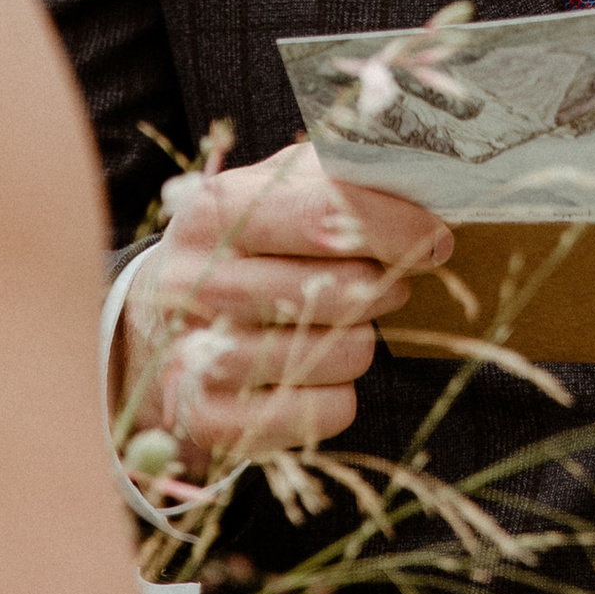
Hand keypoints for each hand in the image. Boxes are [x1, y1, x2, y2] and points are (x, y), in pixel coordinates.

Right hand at [116, 142, 449, 458]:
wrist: (160, 320)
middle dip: (384, 286)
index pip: (327, 214)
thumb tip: (419, 176)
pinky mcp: (211, 420)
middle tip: (381, 282)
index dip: (399, 226)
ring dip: (360, 340)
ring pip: (344, 354)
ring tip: (334, 324)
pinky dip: (339, 394)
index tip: (434, 236)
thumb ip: (338, 173)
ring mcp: (196, 357)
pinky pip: (327, 412)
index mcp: (215, 210)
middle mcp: (195, 283)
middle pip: (345, 291)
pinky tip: (313, 372)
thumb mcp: (277, 187)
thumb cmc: (245, 245)